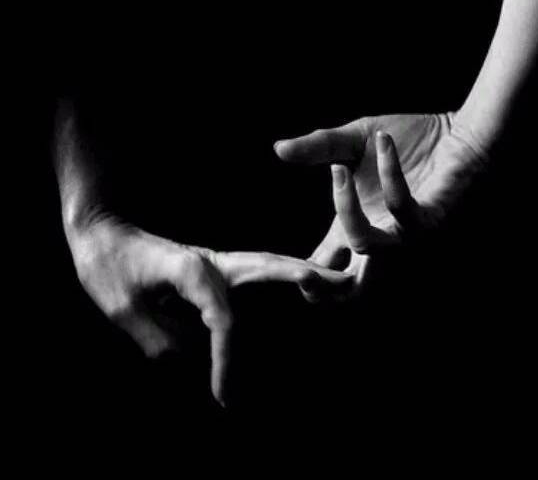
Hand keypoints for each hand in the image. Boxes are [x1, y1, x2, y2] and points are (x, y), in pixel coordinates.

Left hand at [65, 215, 349, 404]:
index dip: (227, 362)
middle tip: (347, 283)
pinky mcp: (214, 267)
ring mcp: (217, 261)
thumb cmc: (108, 264)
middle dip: (309, 279)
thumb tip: (196, 357)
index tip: (224, 398)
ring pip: (271, 265)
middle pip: (271, 269)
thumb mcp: (125, 309)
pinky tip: (305, 281)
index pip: (225, 323)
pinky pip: (258, 272)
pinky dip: (286, 275)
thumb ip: (163, 340)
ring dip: (305, 274)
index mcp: (194, 270)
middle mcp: (213, 262)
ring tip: (341, 279)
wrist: (99, 230)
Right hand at [274, 113, 484, 298]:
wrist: (458, 131)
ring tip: (339, 170)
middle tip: (301, 265)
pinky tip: (384, 139)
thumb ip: (317, 147)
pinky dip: (389, 171)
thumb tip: (278, 149)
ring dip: (346, 210)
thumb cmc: (409, 140)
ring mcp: (405, 233)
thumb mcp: (352, 140)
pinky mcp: (430, 218)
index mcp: (356, 227)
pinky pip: (402, 207)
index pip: (324, 266)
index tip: (275, 259)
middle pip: (348, 290)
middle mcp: (380, 238)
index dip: (299, 271)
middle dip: (320, 285)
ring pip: (366, 247)